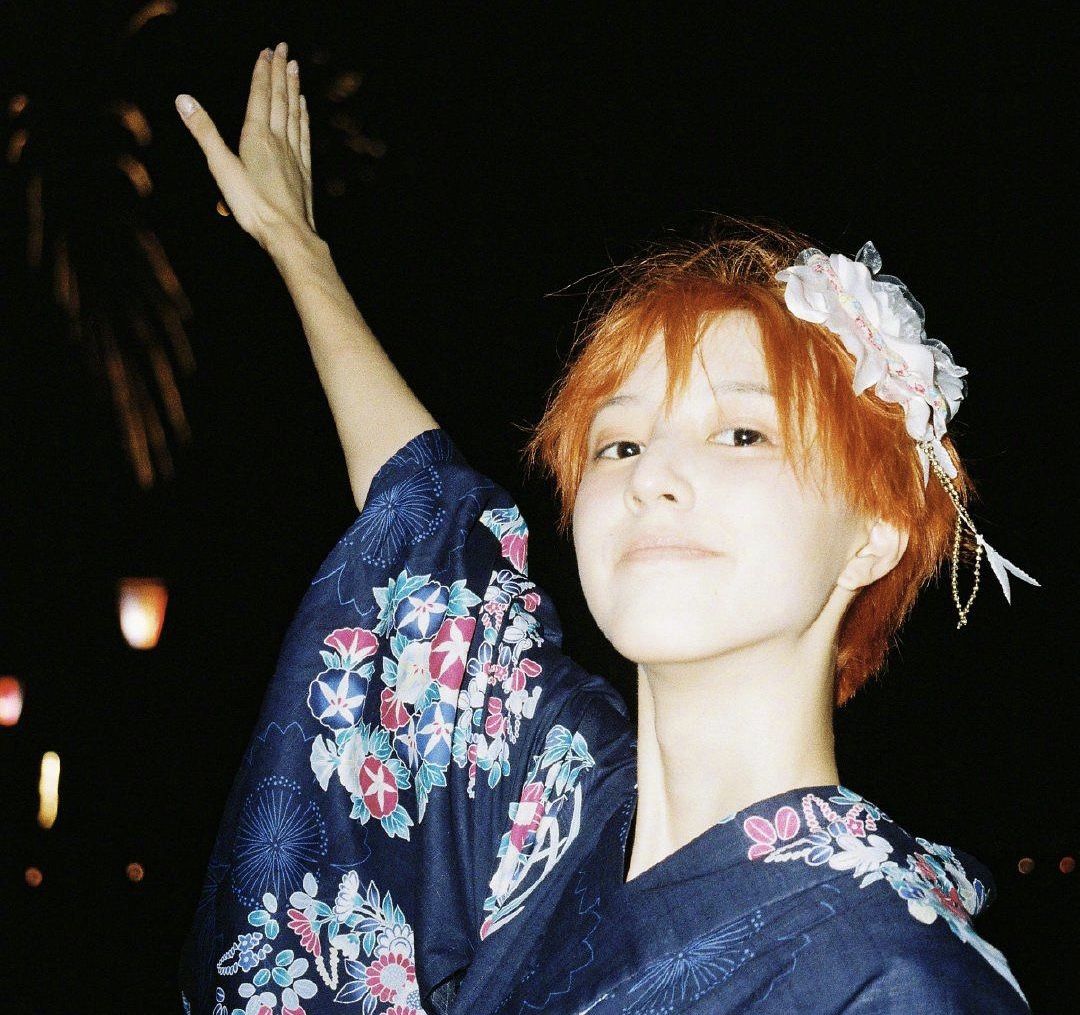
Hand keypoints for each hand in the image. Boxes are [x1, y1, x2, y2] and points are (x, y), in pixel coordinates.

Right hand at [175, 41, 314, 251]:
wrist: (288, 233)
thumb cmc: (253, 206)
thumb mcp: (222, 169)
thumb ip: (204, 133)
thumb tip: (184, 100)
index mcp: (257, 137)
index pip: (260, 96)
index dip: (262, 72)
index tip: (267, 52)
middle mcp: (279, 140)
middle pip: (279, 99)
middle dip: (280, 72)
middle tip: (283, 49)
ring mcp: (293, 154)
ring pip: (294, 113)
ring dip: (293, 88)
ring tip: (294, 68)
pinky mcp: (303, 169)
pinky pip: (303, 134)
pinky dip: (303, 116)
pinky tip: (303, 107)